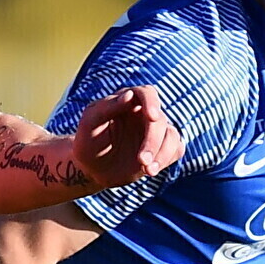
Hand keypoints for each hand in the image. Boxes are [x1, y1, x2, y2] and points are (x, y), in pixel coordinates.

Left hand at [65, 85, 180, 189]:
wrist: (92, 169)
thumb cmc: (88, 142)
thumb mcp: (90, 123)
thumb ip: (107, 107)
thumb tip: (130, 94)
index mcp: (128, 101)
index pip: (146, 93)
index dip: (152, 103)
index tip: (152, 117)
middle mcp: (145, 113)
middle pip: (159, 120)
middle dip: (153, 141)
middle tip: (142, 161)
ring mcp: (156, 131)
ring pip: (171, 135)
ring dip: (162, 153)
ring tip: (146, 170)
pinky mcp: (162, 148)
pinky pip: (176, 149)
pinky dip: (166, 160)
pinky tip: (150, 171)